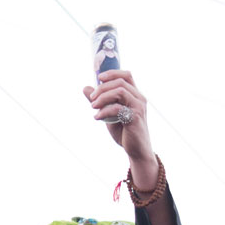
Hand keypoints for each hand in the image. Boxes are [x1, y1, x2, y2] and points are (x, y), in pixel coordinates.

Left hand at [82, 70, 158, 187]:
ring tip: (93, 107)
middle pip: (120, 82)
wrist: (136, 150)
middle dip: (102, 88)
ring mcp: (138, 107)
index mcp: (135, 95)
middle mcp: (139, 98)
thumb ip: (100, 101)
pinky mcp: (135, 117)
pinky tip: (97, 118)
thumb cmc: (124, 132)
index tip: (99, 78)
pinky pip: (118, 108)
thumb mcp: (109, 114)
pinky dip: (104, 111)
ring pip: (120, 91)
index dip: (112, 73)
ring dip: (103, 97)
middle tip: (91, 98)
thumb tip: (85, 88)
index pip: (126, 75)